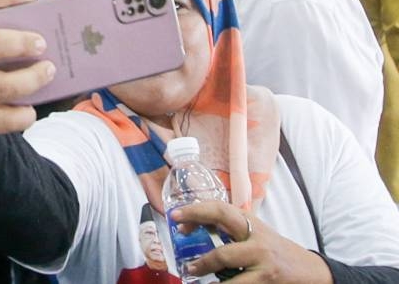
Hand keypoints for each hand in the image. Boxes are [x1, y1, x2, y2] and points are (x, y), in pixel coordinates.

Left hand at [173, 201, 331, 283]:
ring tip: (192, 271)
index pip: (220, 210)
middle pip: (222, 237)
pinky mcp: (266, 280)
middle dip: (198, 242)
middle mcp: (256, 239)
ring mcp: (262, 260)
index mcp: (250, 224)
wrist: (311, 272)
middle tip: (182, 251)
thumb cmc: (274, 251)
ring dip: (204, 267)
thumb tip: (194, 226)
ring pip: (226, 261)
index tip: (175, 216)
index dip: (196, 210)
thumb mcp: (254, 234)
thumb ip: (229, 229)